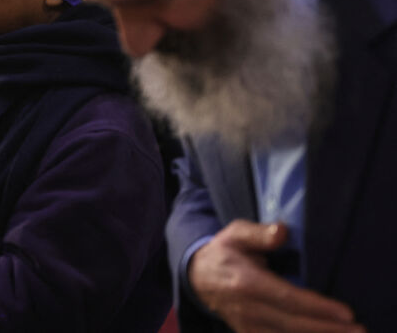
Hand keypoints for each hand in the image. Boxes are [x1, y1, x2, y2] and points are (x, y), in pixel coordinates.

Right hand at [189, 220, 363, 332]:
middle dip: (327, 328)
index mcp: (246, 282)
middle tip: (357, 329)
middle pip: (293, 323)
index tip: (345, 313)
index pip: (287, 298)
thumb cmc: (223, 251)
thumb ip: (259, 233)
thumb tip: (282, 232)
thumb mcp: (235, 233)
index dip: (317, 307)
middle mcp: (247, 308)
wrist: (197, 276)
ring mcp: (247, 324)